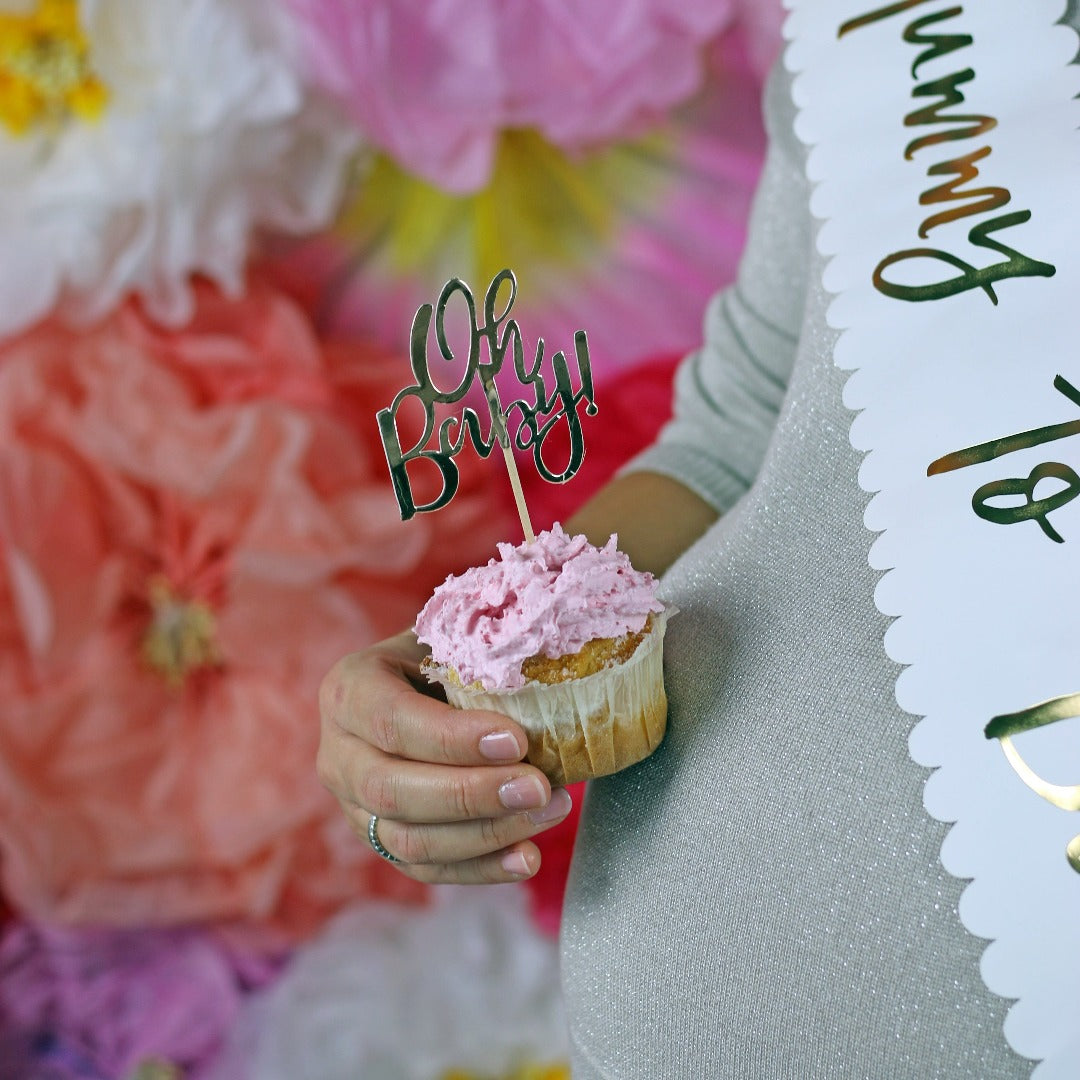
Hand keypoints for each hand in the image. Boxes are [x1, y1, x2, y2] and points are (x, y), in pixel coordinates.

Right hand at [317, 631, 572, 883]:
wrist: (423, 686)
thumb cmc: (446, 657)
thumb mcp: (453, 639)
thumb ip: (482, 651)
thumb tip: (549, 668)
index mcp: (349, 690)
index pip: (391, 720)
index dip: (452, 738)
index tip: (517, 740)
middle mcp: (338, 753)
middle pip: (392, 790)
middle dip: (472, 795)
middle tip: (538, 787)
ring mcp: (353, 805)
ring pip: (408, 840)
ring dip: (486, 834)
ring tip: (549, 810)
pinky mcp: (380, 842)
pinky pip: (425, 870)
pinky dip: (480, 869)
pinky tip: (526, 858)